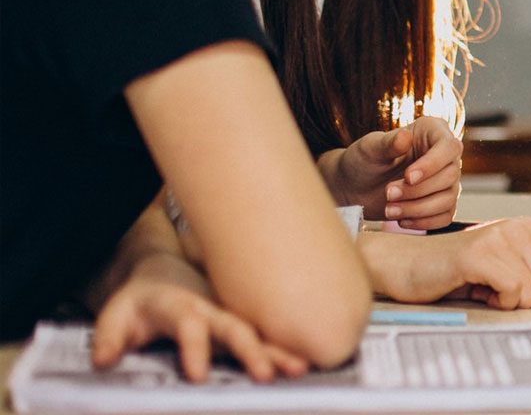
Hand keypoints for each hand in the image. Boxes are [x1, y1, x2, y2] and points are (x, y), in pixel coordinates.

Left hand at [92, 256, 309, 382]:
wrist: (161, 279)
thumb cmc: (138, 304)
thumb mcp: (114, 316)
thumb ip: (108, 339)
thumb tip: (103, 360)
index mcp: (179, 308)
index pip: (190, 327)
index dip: (194, 349)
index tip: (197, 377)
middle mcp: (210, 312)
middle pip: (235, 329)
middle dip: (251, 352)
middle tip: (264, 375)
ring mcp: (228, 320)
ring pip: (257, 335)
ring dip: (278, 351)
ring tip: (299, 369)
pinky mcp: (237, 330)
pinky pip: (263, 341)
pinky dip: (283, 353)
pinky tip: (301, 368)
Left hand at [325, 117, 461, 228]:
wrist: (354, 186)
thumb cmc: (363, 160)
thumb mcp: (370, 148)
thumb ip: (388, 143)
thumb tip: (405, 137)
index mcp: (432, 132)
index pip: (448, 147)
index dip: (432, 165)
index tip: (408, 177)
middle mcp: (445, 155)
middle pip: (450, 176)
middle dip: (417, 190)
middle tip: (388, 193)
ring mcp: (445, 180)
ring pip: (448, 199)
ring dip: (418, 209)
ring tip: (389, 209)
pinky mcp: (441, 203)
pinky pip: (445, 217)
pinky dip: (423, 222)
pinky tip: (401, 220)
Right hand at [360, 217, 530, 309]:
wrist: (406, 265)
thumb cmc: (456, 272)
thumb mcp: (509, 270)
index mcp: (530, 229)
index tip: (527, 292)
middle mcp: (519, 228)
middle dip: (530, 300)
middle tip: (499, 289)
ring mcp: (499, 238)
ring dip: (510, 303)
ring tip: (484, 287)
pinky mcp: (479, 255)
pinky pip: (513, 291)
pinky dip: (497, 302)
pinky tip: (477, 290)